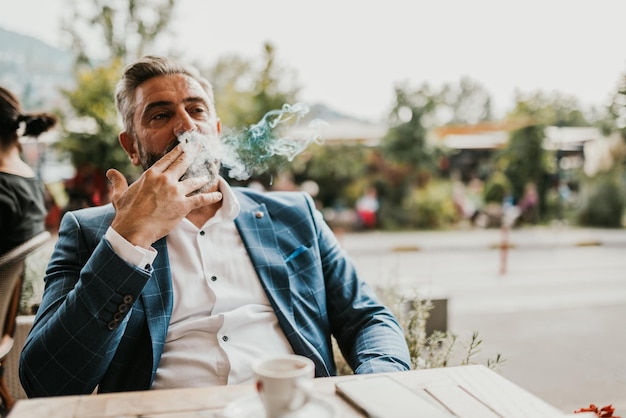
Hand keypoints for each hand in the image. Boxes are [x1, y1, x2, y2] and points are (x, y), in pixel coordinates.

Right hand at [106, 143, 222, 247]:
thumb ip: (118, 182)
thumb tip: (111, 172)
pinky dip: (211, 197)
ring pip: (193, 181)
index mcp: (151, 174)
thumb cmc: (126, 213)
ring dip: (201, 178)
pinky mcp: (183, 206)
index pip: (168, 158)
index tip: (185, 144)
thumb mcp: (119, 195)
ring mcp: (175, 192)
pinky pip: (201, 199)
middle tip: (201, 146)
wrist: (133, 231)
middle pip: (182, 163)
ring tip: (206, 176)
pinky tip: (219, 195)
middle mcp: (165, 180)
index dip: (178, 150)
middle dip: (192, 153)